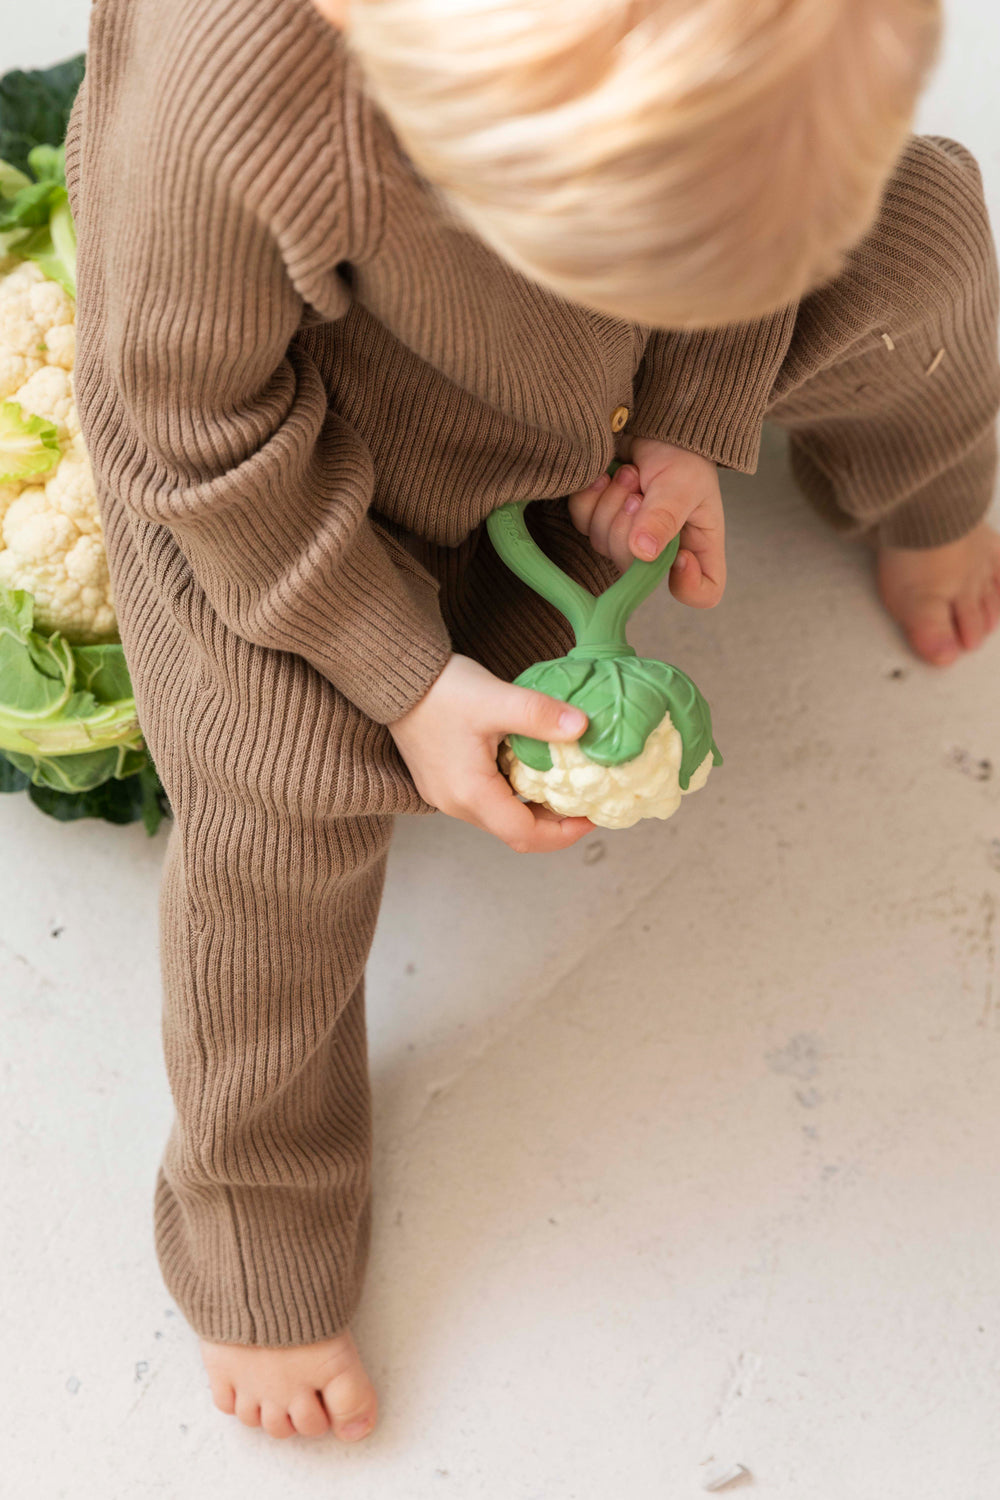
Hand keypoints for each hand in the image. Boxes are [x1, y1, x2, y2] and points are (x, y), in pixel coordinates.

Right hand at [387, 654, 595, 852]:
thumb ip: (540, 715)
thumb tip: (583, 728)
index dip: (564, 833)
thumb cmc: (441, 689)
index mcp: (470, 794)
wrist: (393, 676)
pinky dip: (514, 796)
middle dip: (553, 824)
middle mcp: (455, 804)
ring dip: (533, 810)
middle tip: (584, 802)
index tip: (592, 816)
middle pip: (514, 832)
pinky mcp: (442, 782)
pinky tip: (531, 772)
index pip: (525, 834)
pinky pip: (485, 802)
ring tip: (563, 787)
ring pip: (500, 818)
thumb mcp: (496, 699)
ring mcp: (445, 796)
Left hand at [567, 437, 725, 605]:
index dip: (689, 585)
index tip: (679, 556)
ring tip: (629, 473)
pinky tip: (604, 477)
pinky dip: (590, 497)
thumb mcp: (682, 482)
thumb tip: (644, 553)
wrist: (651, 420)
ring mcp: (628, 539)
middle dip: (631, 525)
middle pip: (636, 571)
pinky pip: (582, 523)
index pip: (704, 592)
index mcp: (698, 545)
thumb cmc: (682, 451)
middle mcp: (662, 551)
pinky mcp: (600, 519)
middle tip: (640, 491)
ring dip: (612, 502)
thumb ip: (664, 517)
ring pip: (604, 544)